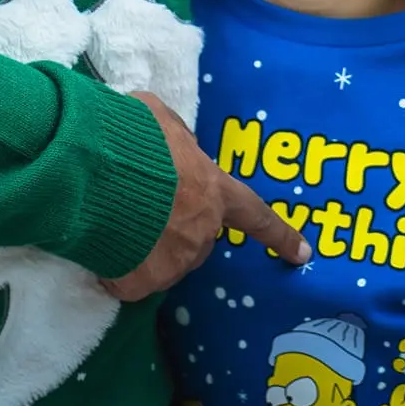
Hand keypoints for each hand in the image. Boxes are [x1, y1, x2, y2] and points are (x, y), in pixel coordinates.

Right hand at [101, 92, 310, 301]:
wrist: (101, 172)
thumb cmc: (137, 138)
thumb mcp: (164, 121)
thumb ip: (176, 139)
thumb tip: (173, 147)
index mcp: (213, 192)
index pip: (255, 216)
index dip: (279, 234)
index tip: (303, 254)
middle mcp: (200, 233)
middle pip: (197, 241)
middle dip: (176, 229)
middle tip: (143, 209)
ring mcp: (171, 263)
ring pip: (163, 263)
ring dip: (145, 248)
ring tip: (116, 221)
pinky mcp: (138, 284)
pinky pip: (128, 280)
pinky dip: (116, 266)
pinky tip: (101, 241)